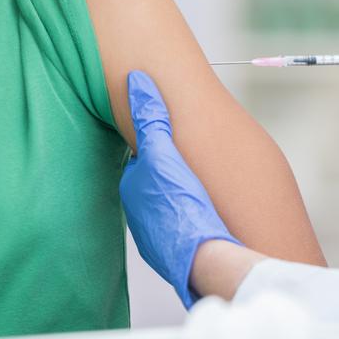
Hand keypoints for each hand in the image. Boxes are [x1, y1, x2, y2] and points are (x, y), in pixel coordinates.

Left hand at [119, 71, 241, 307]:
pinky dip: (189, 220)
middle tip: (191, 167)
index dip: (160, 149)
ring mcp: (154, 235)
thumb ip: (150, 118)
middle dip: (169, 175)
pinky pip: (180, 227)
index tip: (174, 143)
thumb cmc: (181, 205)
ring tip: (200, 192)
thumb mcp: (164, 153)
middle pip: (155, 184)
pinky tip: (205, 217)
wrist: (203, 256)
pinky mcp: (174, 251)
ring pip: (167, 207)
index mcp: (133, 188)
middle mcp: (138, 214)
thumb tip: (136, 82)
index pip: (143, 161)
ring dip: (180, 199)